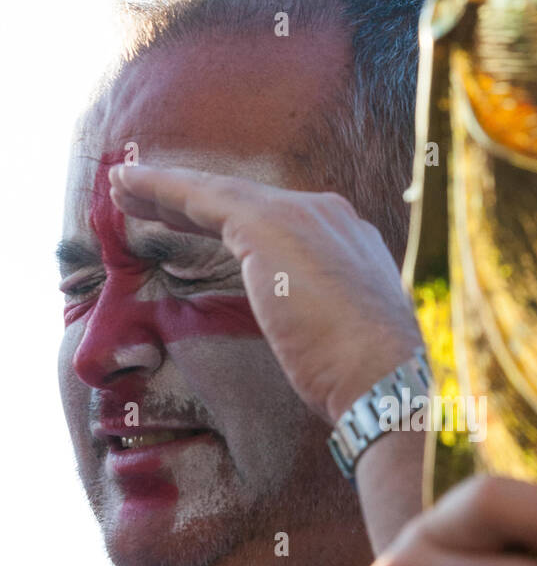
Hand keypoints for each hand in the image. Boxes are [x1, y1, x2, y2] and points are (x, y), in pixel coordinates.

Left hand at [108, 162, 422, 422]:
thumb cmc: (366, 378)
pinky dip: (161, 188)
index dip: (227, 221)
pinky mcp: (268, 224)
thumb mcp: (345, 338)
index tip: (194, 224)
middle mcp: (328, 215)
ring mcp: (301, 215)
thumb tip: (311, 339)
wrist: (385, 378)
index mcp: (349, 242)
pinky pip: (201, 197)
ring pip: (217, 193)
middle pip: (242, 201)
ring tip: (122, 187)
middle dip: (189, 198)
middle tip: (143, 196)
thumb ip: (323, 319)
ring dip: (164, 189)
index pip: (275, 222)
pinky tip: (129, 186)